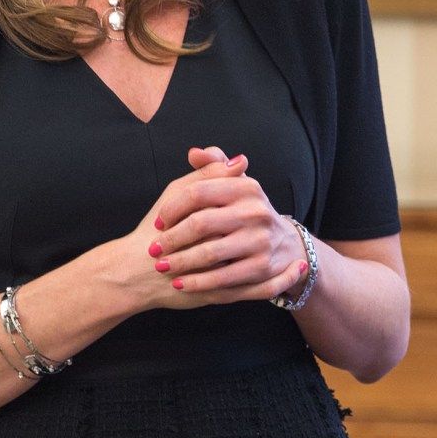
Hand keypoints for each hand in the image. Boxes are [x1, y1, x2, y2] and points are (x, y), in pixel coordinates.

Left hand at [143, 145, 307, 307]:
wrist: (282, 245)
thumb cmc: (246, 212)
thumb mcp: (235, 185)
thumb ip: (212, 167)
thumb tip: (193, 153)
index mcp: (246, 187)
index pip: (197, 193)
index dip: (172, 208)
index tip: (159, 222)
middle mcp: (256, 211)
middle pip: (201, 223)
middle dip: (172, 238)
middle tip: (154, 249)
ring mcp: (260, 240)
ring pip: (209, 253)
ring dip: (180, 262)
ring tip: (162, 266)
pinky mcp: (261, 267)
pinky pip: (221, 277)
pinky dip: (197, 282)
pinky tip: (180, 284)